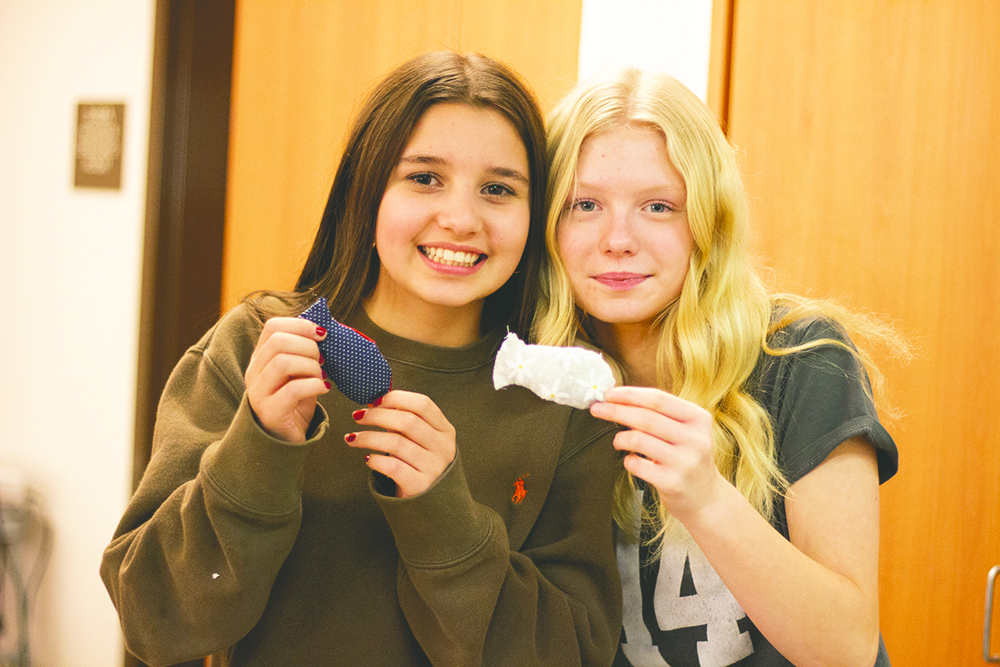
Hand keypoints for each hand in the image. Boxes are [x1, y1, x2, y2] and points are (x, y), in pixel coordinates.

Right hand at [245, 317, 329, 442]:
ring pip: (283, 363)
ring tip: (321, 377)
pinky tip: (324, 389)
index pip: (272, 326)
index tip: (322, 334)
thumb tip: (323, 330)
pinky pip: (293, 390)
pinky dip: (314, 385)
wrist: (284, 440)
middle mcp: (254, 372)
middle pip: (278, 342)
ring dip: (311, 367)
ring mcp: (259, 392)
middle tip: (322, 360)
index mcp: (260, 357)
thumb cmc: (295, 402)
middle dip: (308, 347)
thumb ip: (304, 352)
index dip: (300, 324)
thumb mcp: (299, 372)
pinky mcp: (270, 412)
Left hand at [345, 390, 456, 497]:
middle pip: (407, 421)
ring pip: (395, 443)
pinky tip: (367, 458)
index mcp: (445, 430)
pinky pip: (392, 467)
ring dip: (368, 437)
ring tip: (353, 438)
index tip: (374, 400)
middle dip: (377, 415)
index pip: (423, 404)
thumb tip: (374, 401)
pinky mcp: (420, 485)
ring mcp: (433, 467)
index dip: (395, 398)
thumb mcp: (421, 440)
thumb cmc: (419, 464)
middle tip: (358, 416)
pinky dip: (375, 460)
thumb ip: (405, 421)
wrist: (430, 503)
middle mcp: (443, 447)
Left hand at [589, 386, 727, 523]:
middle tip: (596, 409)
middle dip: (615, 411)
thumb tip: (618, 400)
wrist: (706, 498)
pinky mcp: (673, 483)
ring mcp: (685, 462)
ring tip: (617, 441)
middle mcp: (695, 439)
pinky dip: (628, 460)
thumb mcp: (685, 431)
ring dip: (620, 438)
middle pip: (645, 418)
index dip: (629, 394)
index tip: (608, 394)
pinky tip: (631, 460)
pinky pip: (637, 465)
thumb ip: (660, 415)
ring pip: (639, 440)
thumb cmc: (686, 457)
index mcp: (698, 418)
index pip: (658, 399)